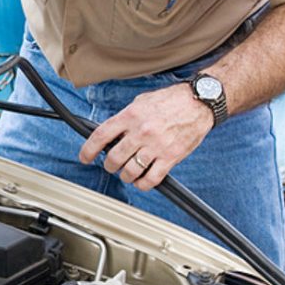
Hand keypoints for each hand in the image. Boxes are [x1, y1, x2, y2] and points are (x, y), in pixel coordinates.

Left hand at [78, 83, 214, 189]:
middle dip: (108, 165)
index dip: (88, 150)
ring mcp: (156, 146)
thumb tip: (110, 134)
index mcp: (130, 116)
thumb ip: (125, 118)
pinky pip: (151, 179)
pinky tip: (141, 180)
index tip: (85, 158)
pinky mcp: (171, 157)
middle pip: (113, 158)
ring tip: (126, 172)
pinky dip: (142, 184)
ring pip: (130, 171)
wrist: (199, 101)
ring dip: (125, 175)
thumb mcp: (140, 102)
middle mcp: (141, 132)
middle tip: (111, 165)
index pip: (100, 136)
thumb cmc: (170, 101)